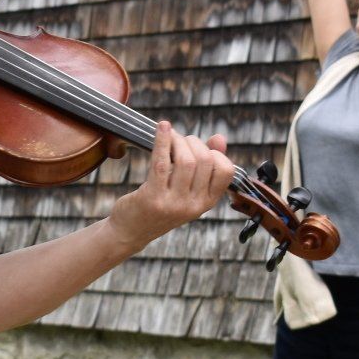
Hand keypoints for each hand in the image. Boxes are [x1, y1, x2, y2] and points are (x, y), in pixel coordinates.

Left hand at [106, 121, 235, 248]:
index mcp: (207, 203)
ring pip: (186, 160)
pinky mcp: (154, 198)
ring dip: (178, 141)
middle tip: (180, 141)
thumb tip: (220, 138)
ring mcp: (174, 204)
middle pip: (204, 160)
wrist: (131, 231)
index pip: (226, 170)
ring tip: (169, 138)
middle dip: (193, 142)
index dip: (215, 153)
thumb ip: (205, 166)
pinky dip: (163, 140)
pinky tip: (162, 127)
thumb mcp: (187, 190)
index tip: (199, 148)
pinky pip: (162, 162)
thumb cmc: (161, 204)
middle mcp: (194, 205)